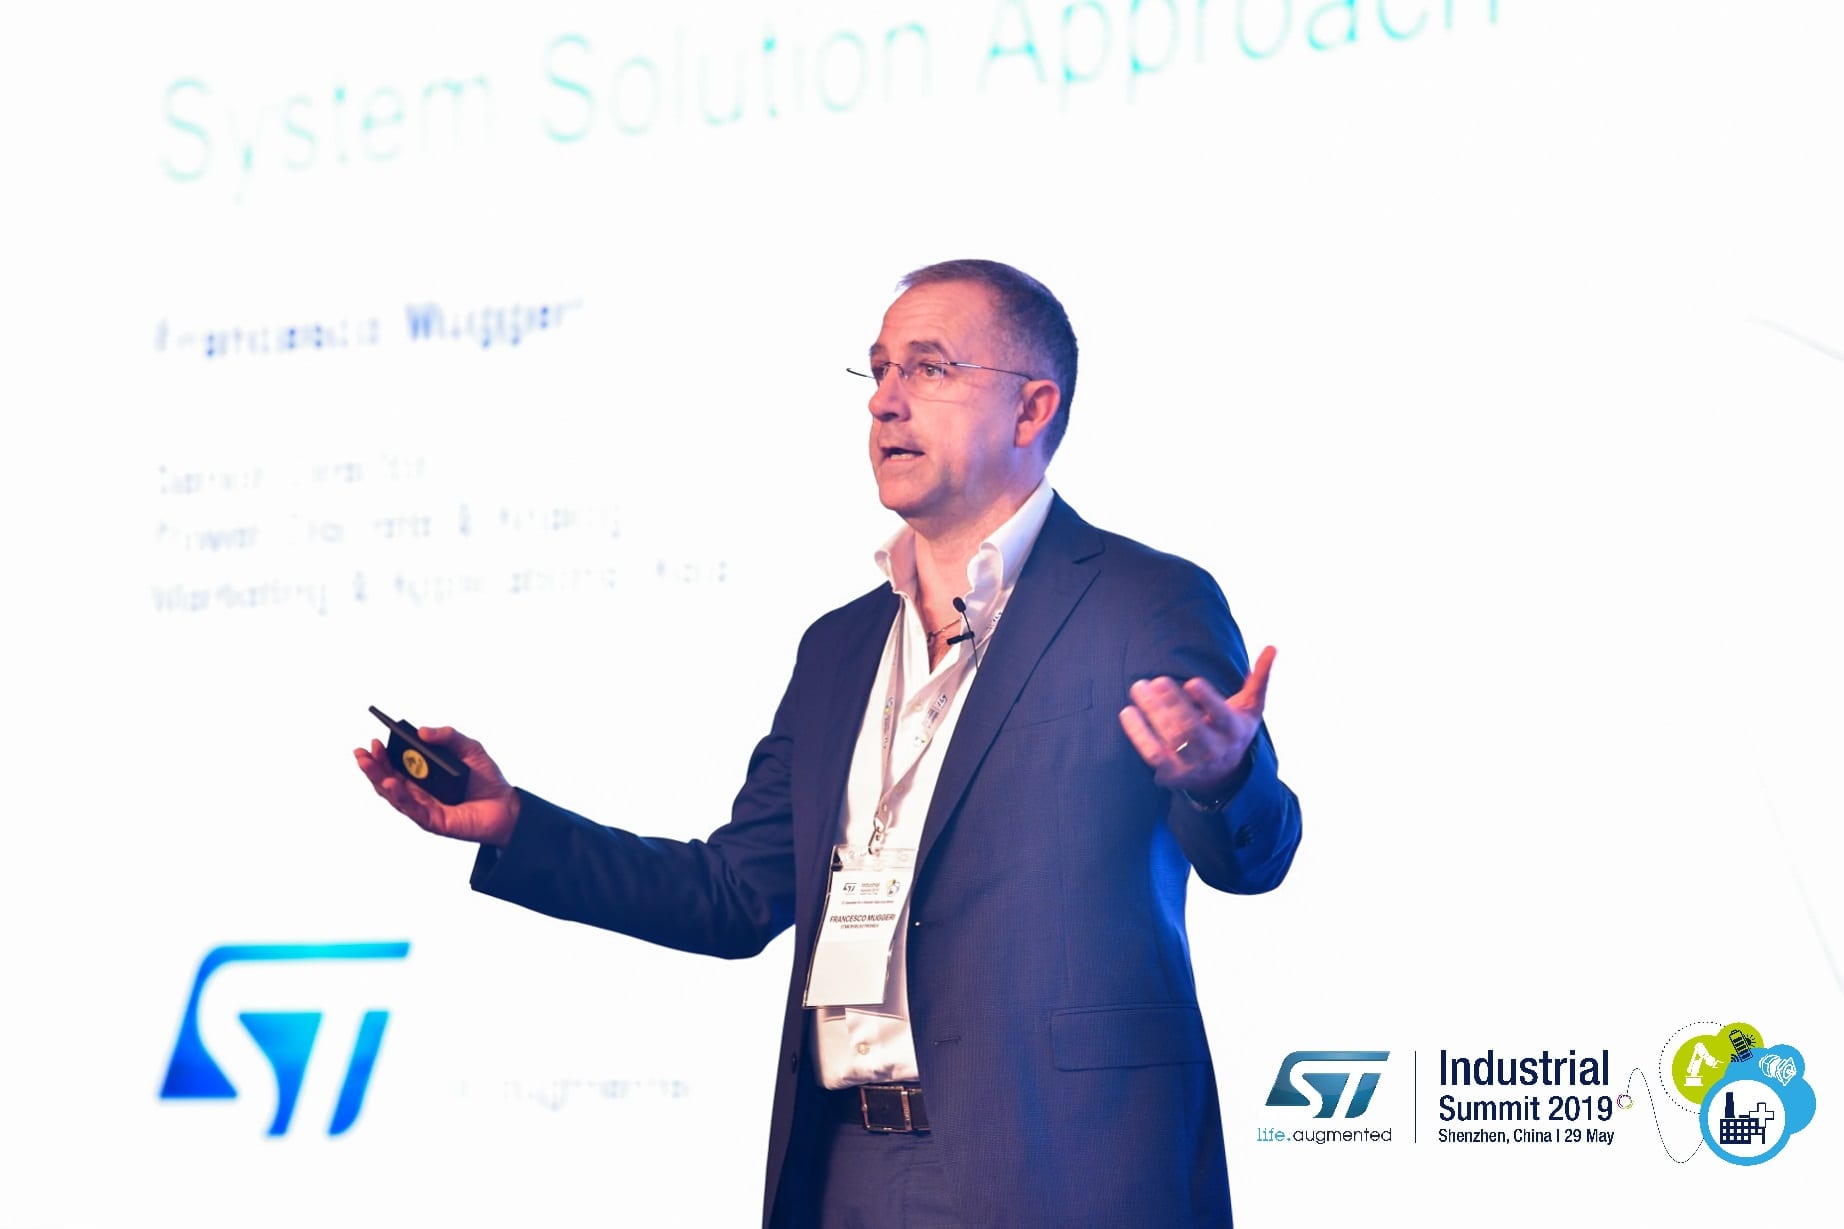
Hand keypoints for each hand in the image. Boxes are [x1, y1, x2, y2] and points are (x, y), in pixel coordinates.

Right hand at [354, 726, 520, 846]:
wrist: (507, 804)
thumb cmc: (486, 778)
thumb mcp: (469, 748)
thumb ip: (448, 737)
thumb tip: (422, 731)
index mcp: (423, 776)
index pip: (395, 765)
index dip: (382, 755)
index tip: (373, 741)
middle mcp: (419, 792)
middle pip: (388, 780)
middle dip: (373, 766)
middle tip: (362, 752)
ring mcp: (424, 808)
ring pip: (394, 796)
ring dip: (379, 780)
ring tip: (370, 765)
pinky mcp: (434, 821)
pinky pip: (413, 810)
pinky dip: (400, 797)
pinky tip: (390, 784)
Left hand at [1118, 646, 1275, 798]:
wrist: (1223, 776)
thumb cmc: (1232, 730)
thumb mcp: (1250, 708)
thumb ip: (1259, 679)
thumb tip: (1272, 647)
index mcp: (1234, 730)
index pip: (1221, 715)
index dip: (1207, 700)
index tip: (1191, 682)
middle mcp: (1214, 750)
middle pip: (1191, 727)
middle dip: (1172, 703)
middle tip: (1156, 680)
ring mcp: (1192, 764)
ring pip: (1169, 739)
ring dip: (1152, 713)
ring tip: (1139, 688)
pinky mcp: (1172, 774)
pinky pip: (1151, 754)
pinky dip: (1138, 734)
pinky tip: (1128, 712)